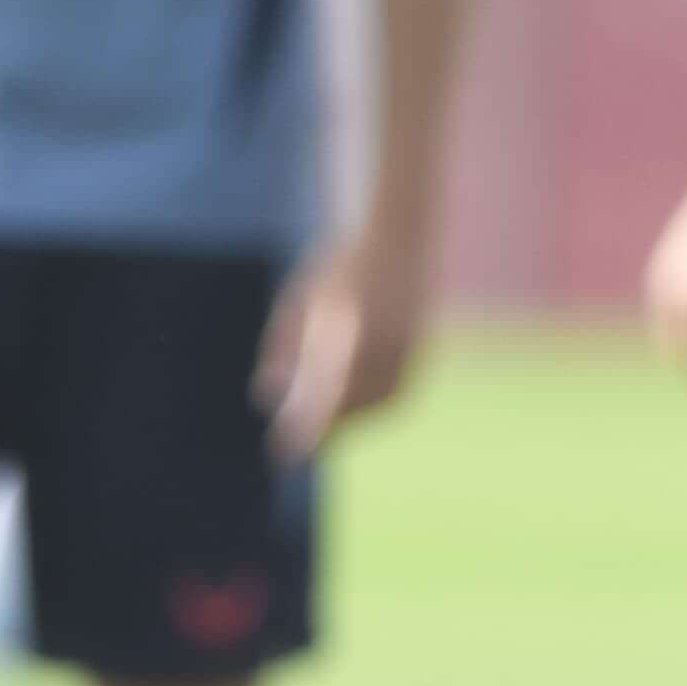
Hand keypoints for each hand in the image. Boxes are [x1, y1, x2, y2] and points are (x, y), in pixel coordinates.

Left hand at [259, 224, 431, 462]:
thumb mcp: (298, 302)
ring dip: (347, 420)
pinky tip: (353, 408)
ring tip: (323, 424)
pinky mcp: (420, 347)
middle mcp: (379, 336)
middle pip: (346, 402)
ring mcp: (405, 343)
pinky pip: (396, 392)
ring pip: (375, 402)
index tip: (280, 450)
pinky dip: (372, 407)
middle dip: (320, 429)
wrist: (397, 235)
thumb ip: (284, 348)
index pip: (319, 389)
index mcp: (343, 322)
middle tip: (294, 444)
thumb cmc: (338, 266)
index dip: (300, 426)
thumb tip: (265, 397)